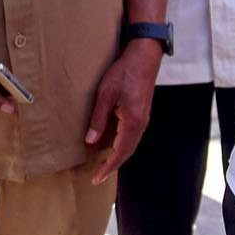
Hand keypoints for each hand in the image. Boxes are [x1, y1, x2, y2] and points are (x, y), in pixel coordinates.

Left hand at [84, 38, 163, 183]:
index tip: (96, 178)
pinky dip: (121, 145)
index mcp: (132, 121)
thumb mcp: (105, 94)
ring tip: (102, 165)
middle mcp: (140, 124)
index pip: (119, 152)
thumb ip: (98, 119)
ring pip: (130, 145)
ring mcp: (143, 119)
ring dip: (117, 156)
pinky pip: (131, 136)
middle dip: (112, 165)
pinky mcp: (141, 114)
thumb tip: (89, 141)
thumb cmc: (124, 72)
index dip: (107, 167)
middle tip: (97, 176)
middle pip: (127, 152)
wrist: (144, 57)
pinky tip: (111, 145)